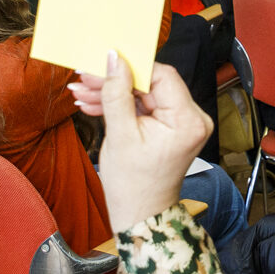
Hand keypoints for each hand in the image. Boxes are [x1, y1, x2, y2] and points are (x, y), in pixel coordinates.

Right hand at [70, 55, 211, 233]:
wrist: (139, 215)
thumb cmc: (133, 185)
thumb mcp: (120, 135)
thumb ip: (116, 93)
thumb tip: (113, 59)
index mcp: (187, 120)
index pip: (161, 75)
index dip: (130, 67)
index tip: (103, 62)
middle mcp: (192, 118)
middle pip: (151, 83)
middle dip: (115, 81)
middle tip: (85, 78)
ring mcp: (182, 123)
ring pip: (143, 94)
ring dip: (113, 93)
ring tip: (82, 93)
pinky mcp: (170, 126)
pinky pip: (144, 106)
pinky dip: (121, 105)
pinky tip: (94, 104)